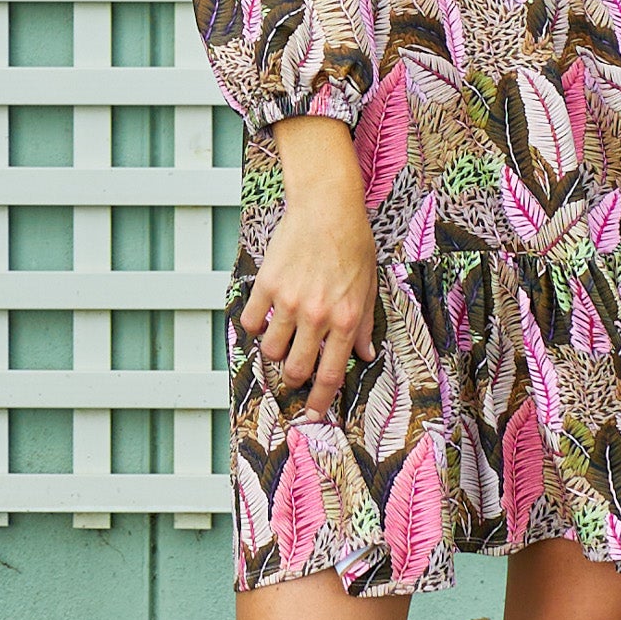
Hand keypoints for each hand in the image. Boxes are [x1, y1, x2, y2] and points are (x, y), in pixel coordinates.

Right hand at [240, 195, 378, 422]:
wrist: (327, 205)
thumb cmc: (353, 241)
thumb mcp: (370, 284)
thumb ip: (366, 324)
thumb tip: (367, 355)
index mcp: (346, 319)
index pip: (330, 375)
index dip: (320, 401)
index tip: (313, 414)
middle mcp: (317, 315)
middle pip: (297, 370)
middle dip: (294, 379)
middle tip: (295, 371)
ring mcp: (289, 301)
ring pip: (272, 350)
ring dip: (276, 350)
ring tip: (283, 335)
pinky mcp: (267, 285)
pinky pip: (250, 322)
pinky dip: (255, 325)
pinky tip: (265, 315)